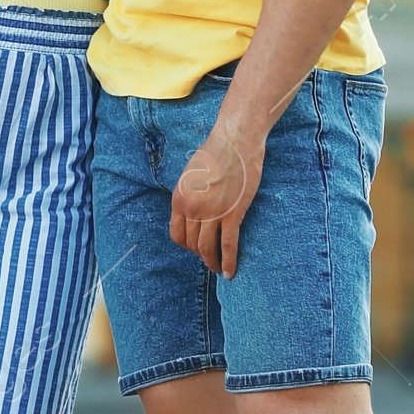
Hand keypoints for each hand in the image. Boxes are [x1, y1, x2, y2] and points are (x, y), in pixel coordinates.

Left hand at [170, 119, 263, 277]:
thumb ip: (189, 196)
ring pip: (207, 248)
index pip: (177, 234)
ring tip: (218, 269)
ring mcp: (212, 212)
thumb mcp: (191, 176)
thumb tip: (193, 214)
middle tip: (210, 258)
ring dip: (212, 262)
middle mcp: (192, 208)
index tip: (196, 248)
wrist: (236, 140)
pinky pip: (228, 245)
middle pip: (191, 243)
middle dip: (200, 254)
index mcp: (179, 198)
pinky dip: (228, 262)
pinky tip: (230, 272)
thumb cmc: (216, 153)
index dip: (186, 245)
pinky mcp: (232, 214)